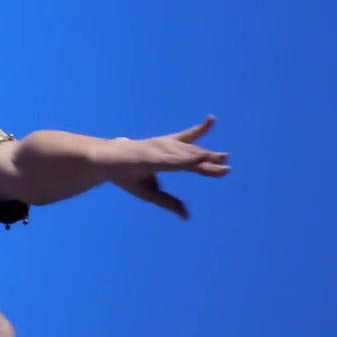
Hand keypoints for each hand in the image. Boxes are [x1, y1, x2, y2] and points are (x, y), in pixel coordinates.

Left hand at [96, 115, 229, 219]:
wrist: (111, 156)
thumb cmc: (126, 177)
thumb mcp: (144, 193)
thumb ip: (167, 202)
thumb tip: (186, 217)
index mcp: (151, 162)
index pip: (175, 163)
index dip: (191, 163)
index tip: (206, 163)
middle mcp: (159, 150)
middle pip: (187, 156)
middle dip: (207, 162)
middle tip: (225, 169)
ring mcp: (164, 143)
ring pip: (190, 148)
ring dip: (207, 154)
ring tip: (224, 157)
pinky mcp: (167, 139)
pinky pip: (187, 135)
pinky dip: (200, 129)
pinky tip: (211, 119)